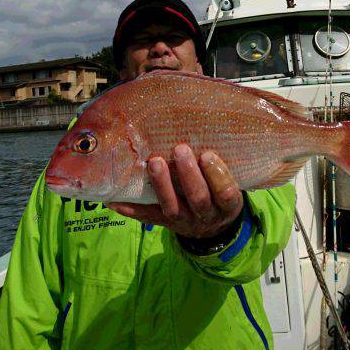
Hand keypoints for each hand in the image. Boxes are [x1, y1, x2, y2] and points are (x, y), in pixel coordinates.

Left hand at [108, 144, 242, 238]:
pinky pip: (148, 217)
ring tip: (154, 162)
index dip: (217, 175)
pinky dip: (131, 208)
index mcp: (227, 205)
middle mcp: (206, 215)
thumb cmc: (220, 190)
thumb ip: (223, 161)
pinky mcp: (166, 224)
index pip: (226, 193)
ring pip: (172, 208)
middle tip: (180, 149)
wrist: (212, 227)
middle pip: (198, 199)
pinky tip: (116, 199)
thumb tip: (210, 122)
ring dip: (162, 185)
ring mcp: (185, 222)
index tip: (207, 154)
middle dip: (188, 174)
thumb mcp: (233, 181)